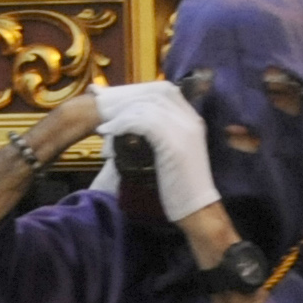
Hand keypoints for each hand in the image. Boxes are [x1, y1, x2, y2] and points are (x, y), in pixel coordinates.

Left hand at [93, 83, 217, 221]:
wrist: (197, 209)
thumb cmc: (181, 186)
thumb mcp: (174, 153)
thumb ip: (162, 135)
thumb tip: (134, 125)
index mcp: (193, 121)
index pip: (166, 92)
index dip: (140, 97)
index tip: (121, 109)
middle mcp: (191, 121)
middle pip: (154, 97)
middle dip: (127, 105)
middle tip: (108, 118)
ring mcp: (184, 130)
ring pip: (146, 108)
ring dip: (121, 117)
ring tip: (105, 129)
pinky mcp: (174, 143)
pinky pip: (143, 123)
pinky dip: (123, 126)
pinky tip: (112, 134)